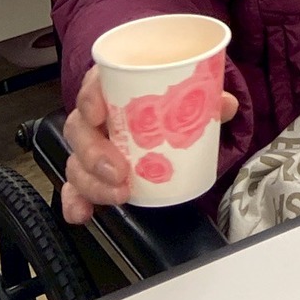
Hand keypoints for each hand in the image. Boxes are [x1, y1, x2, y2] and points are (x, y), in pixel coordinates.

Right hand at [61, 65, 238, 224]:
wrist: (164, 113)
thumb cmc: (167, 97)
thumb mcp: (188, 93)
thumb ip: (206, 96)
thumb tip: (225, 105)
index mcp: (114, 85)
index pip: (93, 85)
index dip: (90, 97)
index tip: (99, 112)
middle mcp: (96, 114)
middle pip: (79, 128)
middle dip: (94, 152)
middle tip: (119, 170)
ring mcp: (91, 144)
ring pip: (76, 161)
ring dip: (92, 182)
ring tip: (119, 193)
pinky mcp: (92, 171)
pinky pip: (74, 187)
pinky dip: (75, 201)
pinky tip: (83, 214)